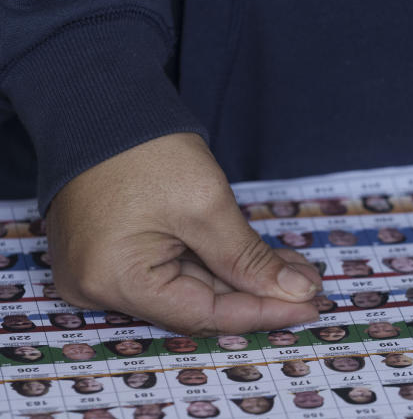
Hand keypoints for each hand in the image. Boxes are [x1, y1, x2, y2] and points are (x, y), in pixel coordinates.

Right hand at [47, 133, 322, 334]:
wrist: (97, 103)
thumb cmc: (144, 149)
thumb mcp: (207, 206)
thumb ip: (250, 259)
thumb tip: (297, 293)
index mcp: (115, 280)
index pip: (204, 315)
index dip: (263, 312)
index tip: (310, 306)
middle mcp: (99, 288)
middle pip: (197, 306)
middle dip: (258, 293)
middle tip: (308, 284)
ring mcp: (102, 273)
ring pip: (189, 289)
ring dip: (242, 279)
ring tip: (294, 270)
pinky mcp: (112, 257)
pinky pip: (172, 272)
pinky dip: (216, 266)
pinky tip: (260, 261)